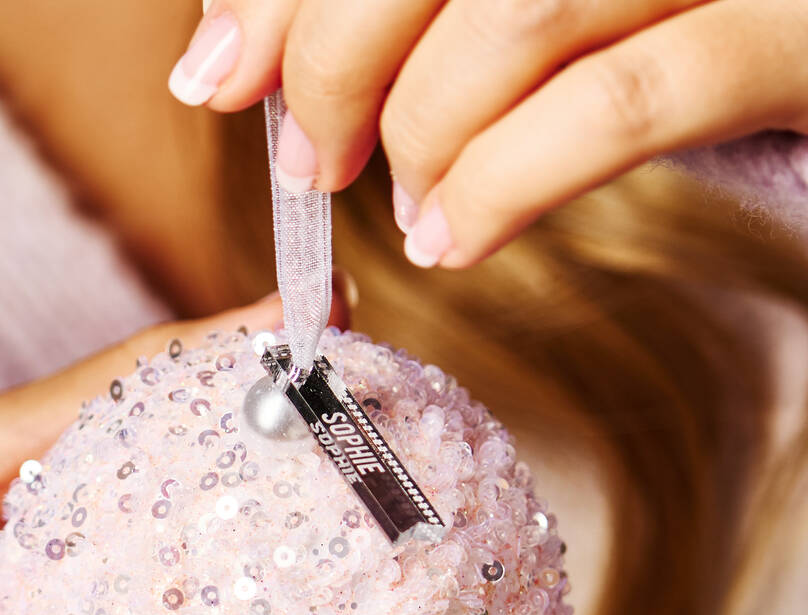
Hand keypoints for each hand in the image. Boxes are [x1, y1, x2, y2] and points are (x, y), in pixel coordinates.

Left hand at [170, 0, 807, 265]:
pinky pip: (622, 104)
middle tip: (314, 164)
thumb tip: (239, 48)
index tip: (217, 76)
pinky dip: (508, 182)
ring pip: (517, 11)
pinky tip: (455, 239)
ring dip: (426, 131)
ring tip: (410, 213)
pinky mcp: (801, 34)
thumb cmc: (677, 21)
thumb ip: (419, 2)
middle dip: (335, 62)